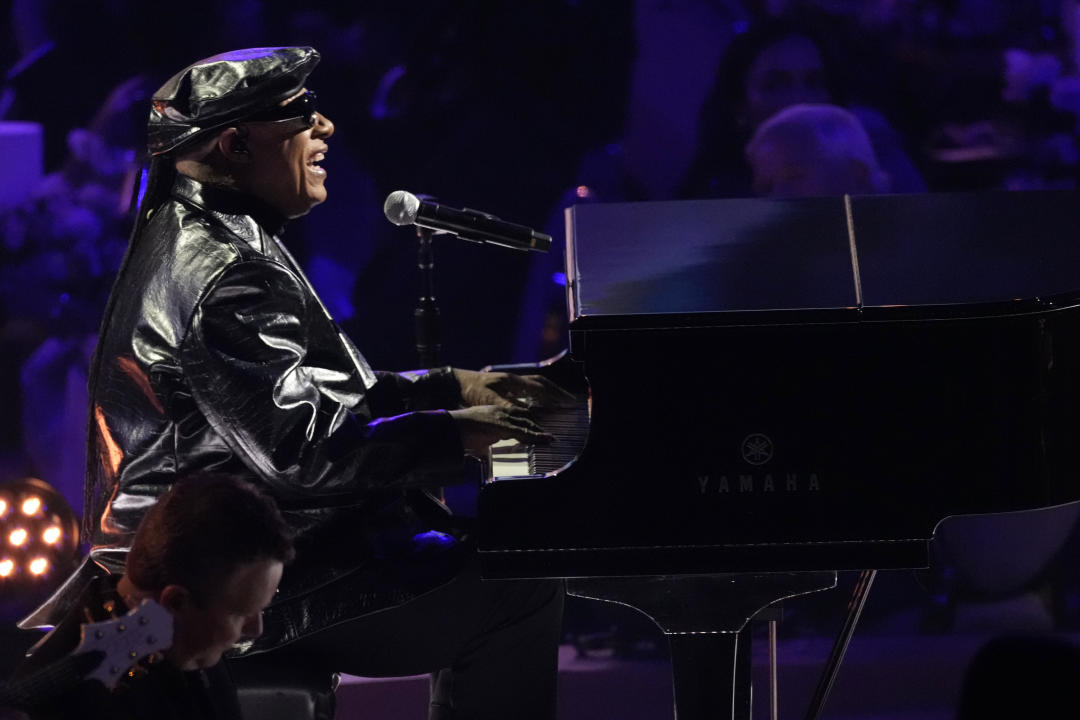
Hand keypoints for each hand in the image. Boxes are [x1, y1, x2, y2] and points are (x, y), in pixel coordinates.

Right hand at [449, 405, 553, 456]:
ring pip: (526, 424)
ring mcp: (501, 417)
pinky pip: (521, 431)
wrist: (449, 426)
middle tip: (548, 435)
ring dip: (539, 432)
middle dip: (537, 426)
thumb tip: (489, 445)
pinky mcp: (500, 426)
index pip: (516, 415)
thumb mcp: (477, 433)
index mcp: (494, 411)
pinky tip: (543, 439)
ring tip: (550, 438)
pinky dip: (534, 436)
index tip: (537, 429)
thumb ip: (487, 437)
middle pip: (524, 417)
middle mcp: (499, 411)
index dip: (528, 422)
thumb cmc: (460, 431)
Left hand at [453, 369, 576, 409]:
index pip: (540, 387)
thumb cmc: (471, 390)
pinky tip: (536, 405)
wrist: (455, 384)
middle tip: (569, 402)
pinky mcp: (503, 388)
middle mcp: (514, 380)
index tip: (567, 403)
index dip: (555, 396)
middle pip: (541, 384)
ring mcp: (509, 383)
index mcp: (513, 381)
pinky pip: (525, 391)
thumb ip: (510, 407)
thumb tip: (529, 415)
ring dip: (547, 394)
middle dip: (556, 393)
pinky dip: (535, 397)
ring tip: (558, 403)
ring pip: (533, 386)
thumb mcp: (491, 400)